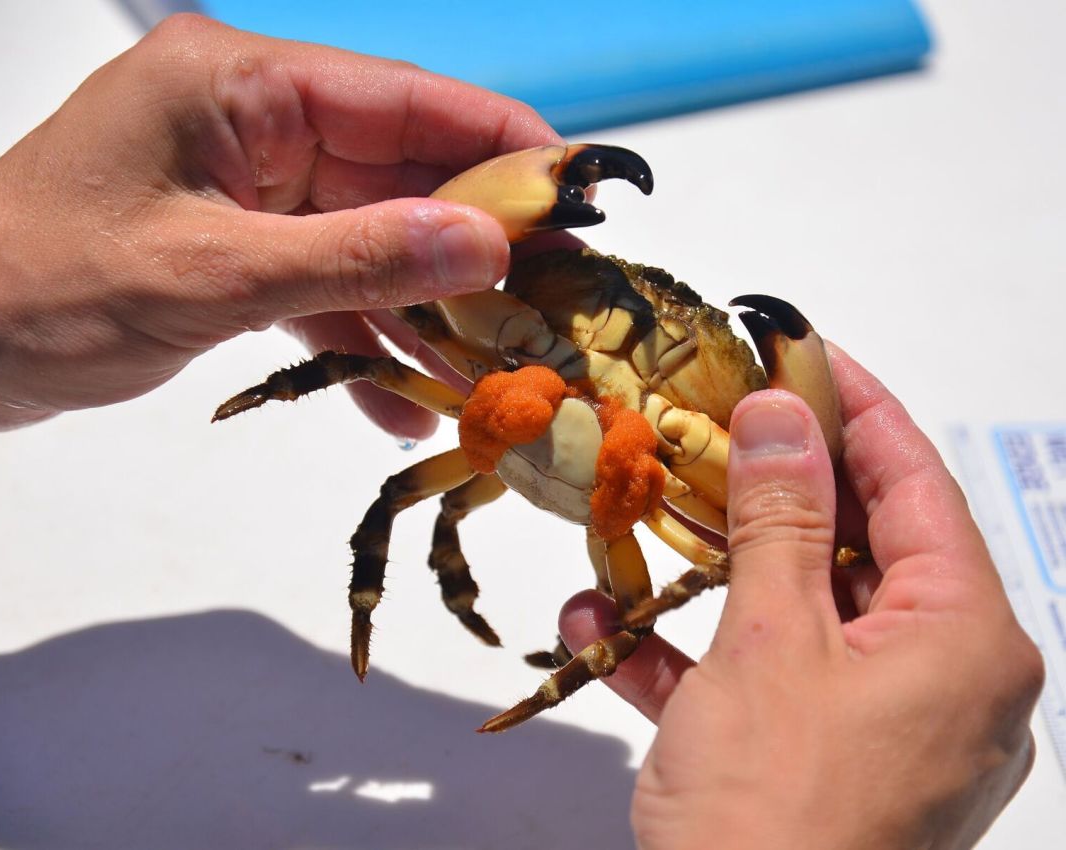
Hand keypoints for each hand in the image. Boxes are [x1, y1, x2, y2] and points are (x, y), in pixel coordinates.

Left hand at [0, 14, 559, 433]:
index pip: (405, 99)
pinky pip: (326, 286)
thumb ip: (357, 259)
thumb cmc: (40, 290)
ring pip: (373, 238)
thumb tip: (487, 244)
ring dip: (427, 307)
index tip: (581, 190)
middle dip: (476, 243)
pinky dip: (364, 340)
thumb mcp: (212, 277)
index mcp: (240, 87)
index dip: (502, 141)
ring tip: (495, 367)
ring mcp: (247, 189)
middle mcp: (253, 125)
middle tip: (554, 299)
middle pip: (401, 172)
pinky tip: (403, 403)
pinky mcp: (239, 248)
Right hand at [560, 347, 1043, 849]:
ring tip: (648, 508)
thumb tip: (782, 416)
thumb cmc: (775, 815)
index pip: (917, 484)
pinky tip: (602, 626)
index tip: (798, 350)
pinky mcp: (816, 763)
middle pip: (855, 545)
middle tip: (709, 421)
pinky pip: (759, 682)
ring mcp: (878, 728)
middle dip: (769, 486)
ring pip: (796, 610)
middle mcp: (939, 680)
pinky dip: (689, 653)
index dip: (856, 407)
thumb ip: (781, 520)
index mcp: (963, 640)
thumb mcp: (772, 642)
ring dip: (711, 569)